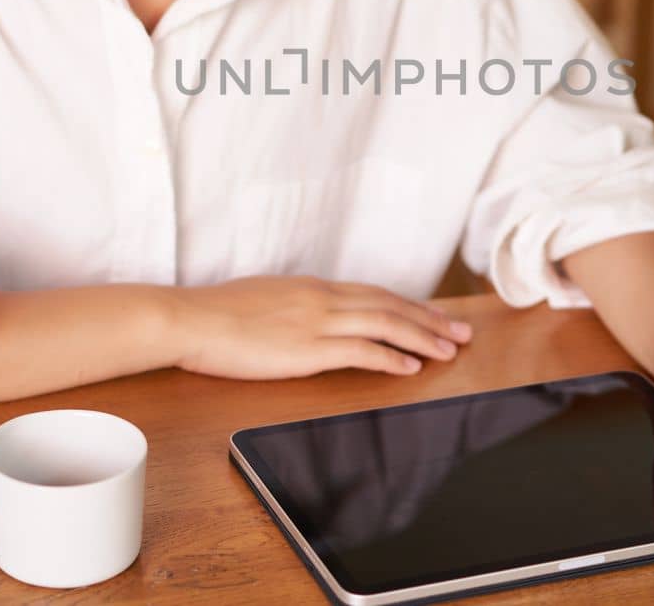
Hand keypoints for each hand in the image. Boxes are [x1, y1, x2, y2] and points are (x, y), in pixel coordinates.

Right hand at [169, 275, 472, 379]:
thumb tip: (305, 315)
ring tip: (449, 350)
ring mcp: (318, 321)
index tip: (434, 315)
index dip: (409, 305)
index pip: (373, 293)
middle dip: (430, 320)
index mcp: (313, 287)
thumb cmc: (216, 314)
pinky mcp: (309, 348)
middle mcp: (323, 298)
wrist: (191, 319)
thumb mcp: (264, 299)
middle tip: (461, 332)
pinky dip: (391, 358)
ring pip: (385, 324)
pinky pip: (362, 351)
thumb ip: (293, 306)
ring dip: (422, 338)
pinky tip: (410, 367)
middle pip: (390, 305)